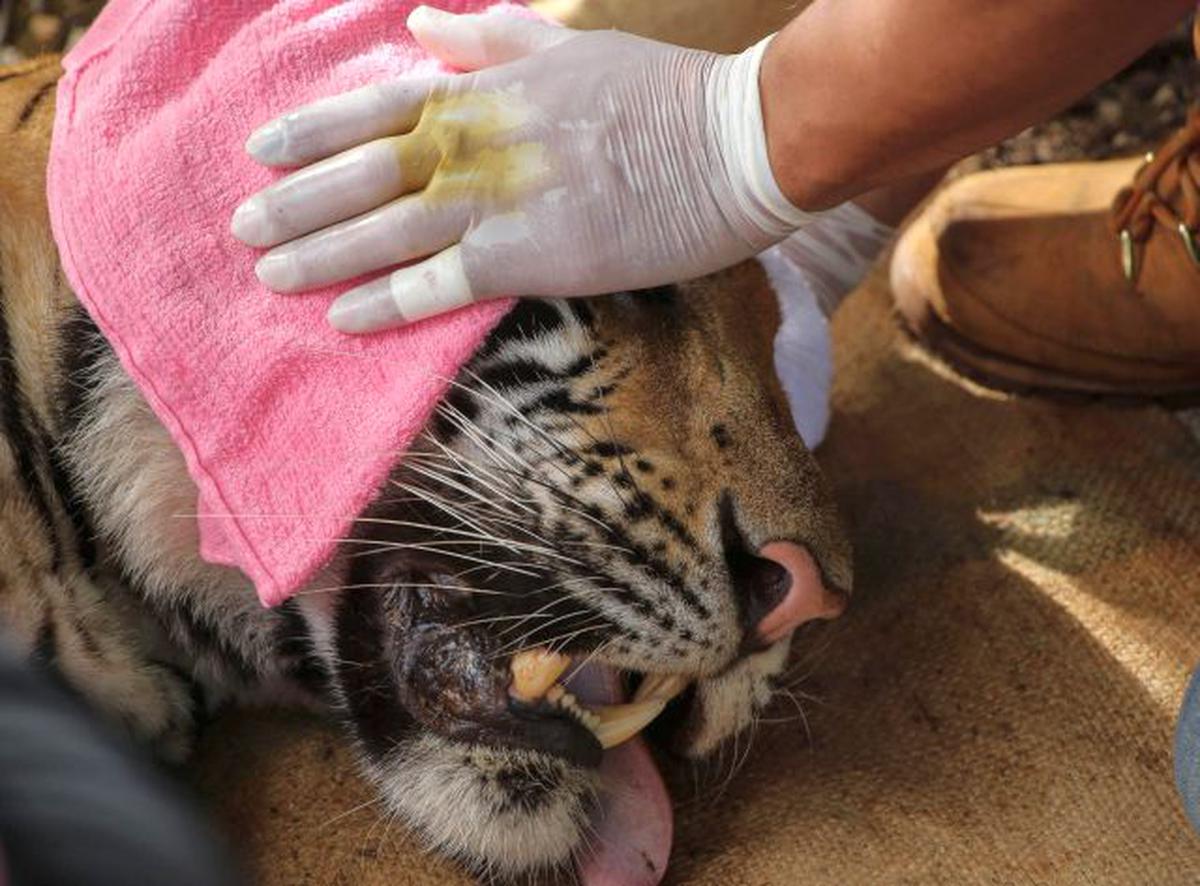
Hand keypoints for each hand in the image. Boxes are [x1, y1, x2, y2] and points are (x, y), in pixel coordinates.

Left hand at [230, 5, 810, 332]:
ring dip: (322, 254)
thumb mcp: (572, 46)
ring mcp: (500, 200)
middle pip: (366, 173)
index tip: (258, 151)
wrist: (734, 143)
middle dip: (298, 202)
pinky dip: (387, 300)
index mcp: (488, 90)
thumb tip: (424, 24)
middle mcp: (479, 143)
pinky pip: (440, 283)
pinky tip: (342, 318)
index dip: (312, 131)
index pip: (377, 107)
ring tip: (270, 275)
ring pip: (388, 228)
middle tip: (242, 230)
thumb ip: (494, 38)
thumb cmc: (663, 95)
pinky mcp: (532, 258)